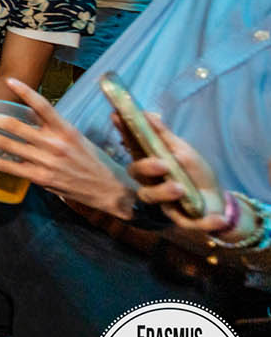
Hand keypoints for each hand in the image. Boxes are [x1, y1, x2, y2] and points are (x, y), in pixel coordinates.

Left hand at [0, 78, 135, 218]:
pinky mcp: (39, 178)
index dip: (25, 92)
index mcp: (66, 130)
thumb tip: (31, 113)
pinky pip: (8, 168)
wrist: (106, 189)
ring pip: (8, 145)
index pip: (43, 106)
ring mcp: (45, 162)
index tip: (9, 81)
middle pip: (16, 126)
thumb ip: (54, 126)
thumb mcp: (77, 137)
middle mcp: (54, 144)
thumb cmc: (92, 160)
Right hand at [127, 113, 231, 234]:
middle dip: (145, 167)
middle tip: (163, 164)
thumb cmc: (197, 174)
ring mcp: (162, 201)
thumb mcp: (185, 152)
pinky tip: (217, 219)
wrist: (219, 203)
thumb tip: (149, 114)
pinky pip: (186, 222)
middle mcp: (150, 181)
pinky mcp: (180, 220)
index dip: (123, 131)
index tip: (117, 114)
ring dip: (163, 192)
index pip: (133, 145)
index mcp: (151, 162)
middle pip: (136, 173)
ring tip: (180, 189)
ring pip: (150, 197)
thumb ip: (166, 136)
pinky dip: (204, 222)